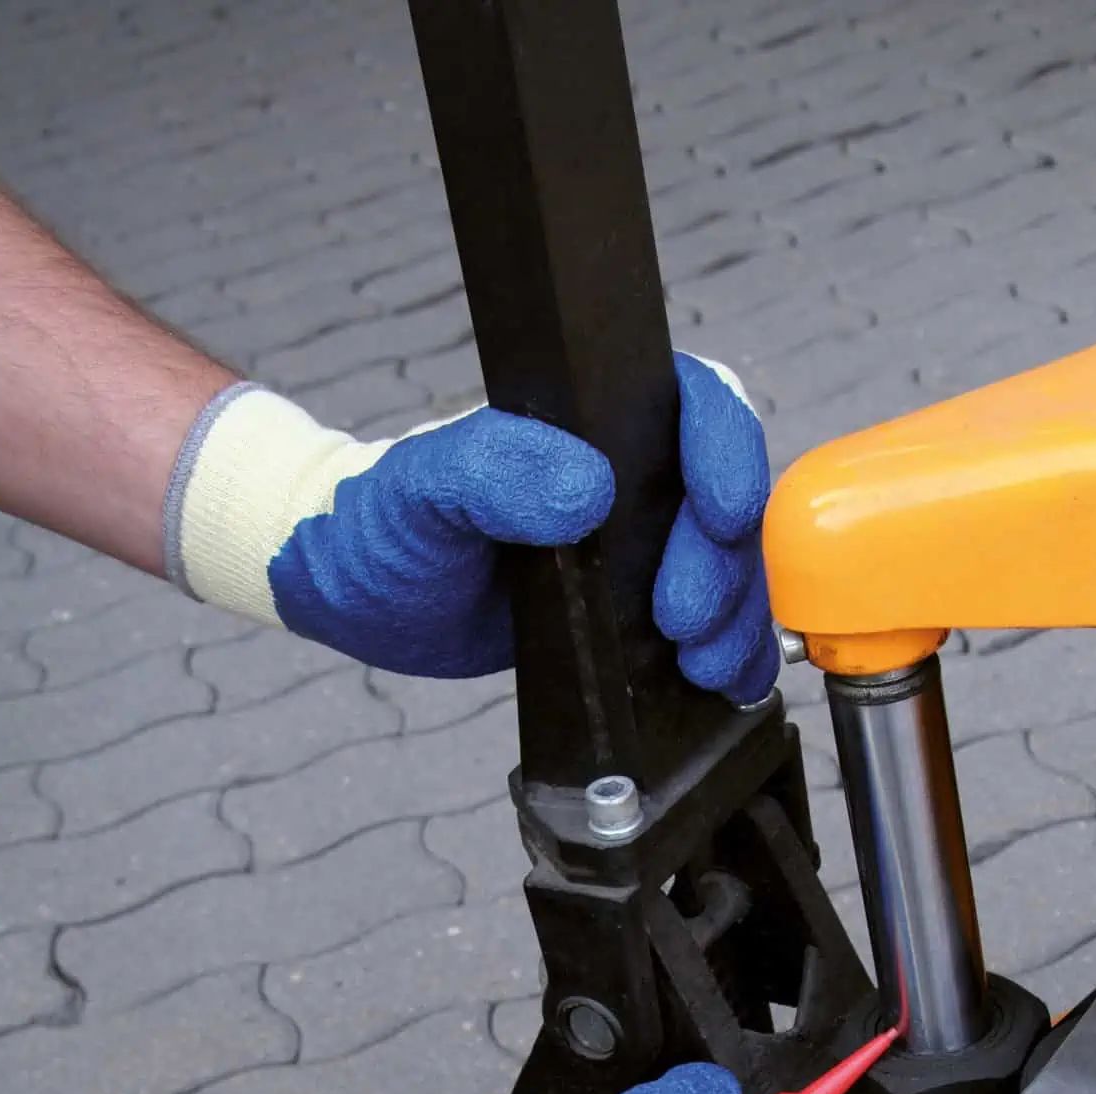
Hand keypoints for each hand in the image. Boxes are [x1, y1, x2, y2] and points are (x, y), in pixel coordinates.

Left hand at [170, 354, 777, 701]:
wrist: (361, 597)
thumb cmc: (382, 521)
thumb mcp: (423, 488)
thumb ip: (491, 471)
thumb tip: (586, 488)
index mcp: (589, 425)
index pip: (695, 407)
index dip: (727, 452)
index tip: (722, 512)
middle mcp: (629, 479)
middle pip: (726, 503)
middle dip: (724, 565)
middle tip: (681, 620)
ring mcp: (638, 550)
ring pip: (729, 570)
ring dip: (734, 620)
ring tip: (699, 664)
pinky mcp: (634, 615)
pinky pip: (708, 629)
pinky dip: (731, 658)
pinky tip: (724, 685)